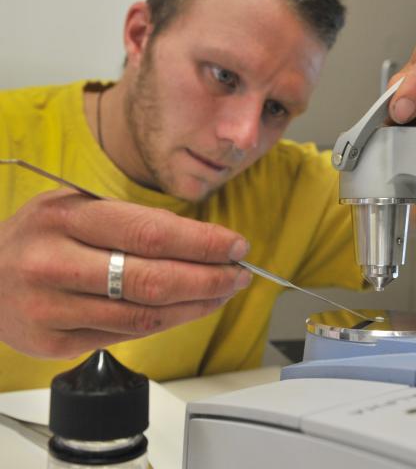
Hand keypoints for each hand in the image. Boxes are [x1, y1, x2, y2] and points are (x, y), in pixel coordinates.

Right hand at [0, 189, 251, 357]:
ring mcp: (52, 309)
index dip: (203, 243)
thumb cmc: (41, 237)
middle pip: (154, 279)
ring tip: (223, 293)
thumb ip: (133, 223)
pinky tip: (188, 310)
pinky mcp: (54, 343)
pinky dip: (167, 322)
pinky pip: (127, 335)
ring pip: (145, 315)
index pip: (151, 233)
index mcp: (66, 218)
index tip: (236, 246)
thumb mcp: (77, 208)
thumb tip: (203, 243)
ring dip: (196, 306)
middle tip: (239, 274)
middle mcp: (55, 263)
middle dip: (209, 279)